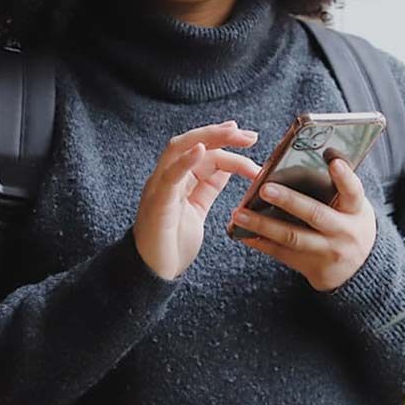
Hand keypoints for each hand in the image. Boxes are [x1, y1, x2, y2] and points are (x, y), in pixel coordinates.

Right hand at [134, 120, 260, 280]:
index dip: (226, 144)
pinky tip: (200, 149)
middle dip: (220, 134)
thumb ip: (209, 186)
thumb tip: (228, 166)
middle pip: (191, 142)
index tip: (249, 139)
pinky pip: (169, 175)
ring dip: (207, 137)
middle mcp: (167, 177)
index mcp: (178, 178)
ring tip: (232, 132)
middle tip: (248, 135)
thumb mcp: (198, 208)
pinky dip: (185, 160)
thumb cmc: (173, 243)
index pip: (204, 153)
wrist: (154, 273)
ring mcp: (159, 187)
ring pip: (179, 148)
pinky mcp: (157, 201)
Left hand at [231, 157, 376, 291]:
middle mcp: (344, 232)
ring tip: (240, 214)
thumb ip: (336, 188)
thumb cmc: (349, 223)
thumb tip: (306, 158)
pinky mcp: (311, 267)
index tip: (333, 161)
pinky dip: (260, 243)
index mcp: (356, 210)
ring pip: (292, 237)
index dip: (344, 177)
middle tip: (265, 188)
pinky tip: (241, 233)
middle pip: (315, 214)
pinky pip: (281, 254)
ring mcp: (327, 251)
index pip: (353, 191)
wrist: (360, 269)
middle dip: (289, 201)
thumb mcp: (353, 207)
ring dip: (263, 225)